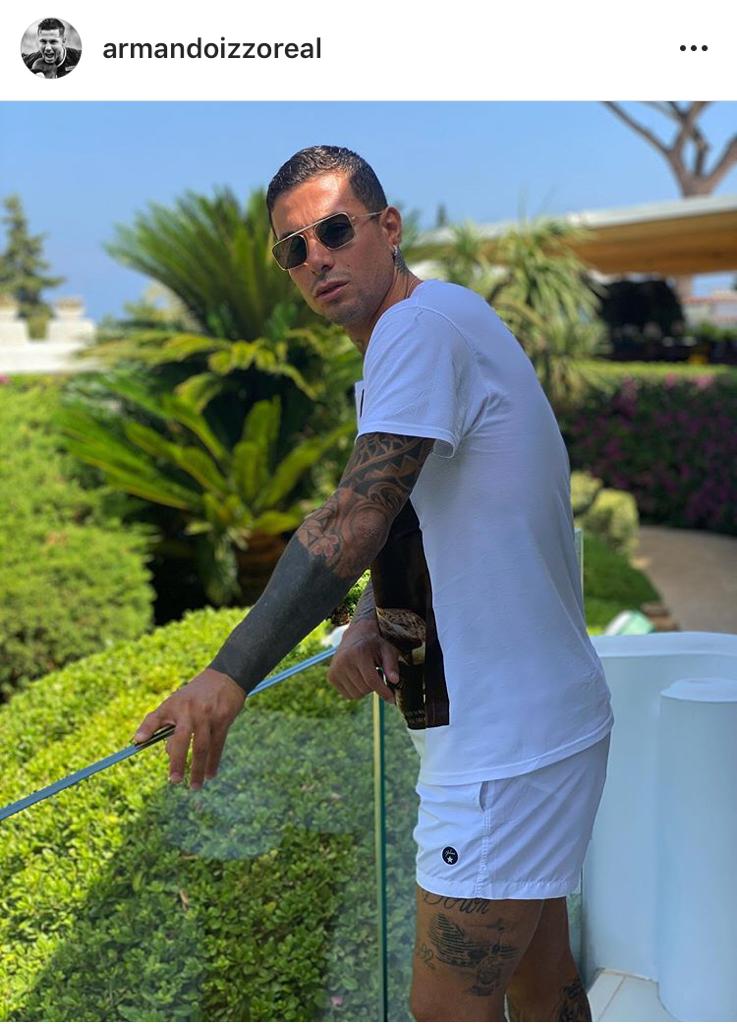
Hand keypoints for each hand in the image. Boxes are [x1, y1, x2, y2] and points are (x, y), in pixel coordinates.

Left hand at [131, 668, 245, 788]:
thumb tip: (168, 754)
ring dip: (197, 768)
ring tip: (193, 786)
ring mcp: (208, 715)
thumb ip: (168, 726)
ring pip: (201, 747)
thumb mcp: (178, 703)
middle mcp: (190, 710)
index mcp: (174, 705)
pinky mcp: (223, 720)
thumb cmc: (196, 696)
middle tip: (173, 780)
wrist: (225, 678)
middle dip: (177, 760)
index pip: (156, 716)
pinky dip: (213, 762)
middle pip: (182, 739)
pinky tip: (210, 775)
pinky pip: (217, 745)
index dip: (147, 727)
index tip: (137, 741)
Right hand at [327, 621, 399, 702]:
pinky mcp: (331, 677)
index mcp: (358, 652)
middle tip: (377, 672)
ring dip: (365, 688)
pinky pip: (348, 695)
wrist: (355, 636)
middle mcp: (343, 661)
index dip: (384, 692)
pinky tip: (358, 677)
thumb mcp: (387, 650)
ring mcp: (335, 669)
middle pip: (364, 689)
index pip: (372, 680)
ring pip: (356, 695)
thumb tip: (395, 680)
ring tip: (367, 673)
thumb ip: (392, 665)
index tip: (392, 699)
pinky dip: (356, 690)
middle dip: (375, 686)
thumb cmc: (375, 644)